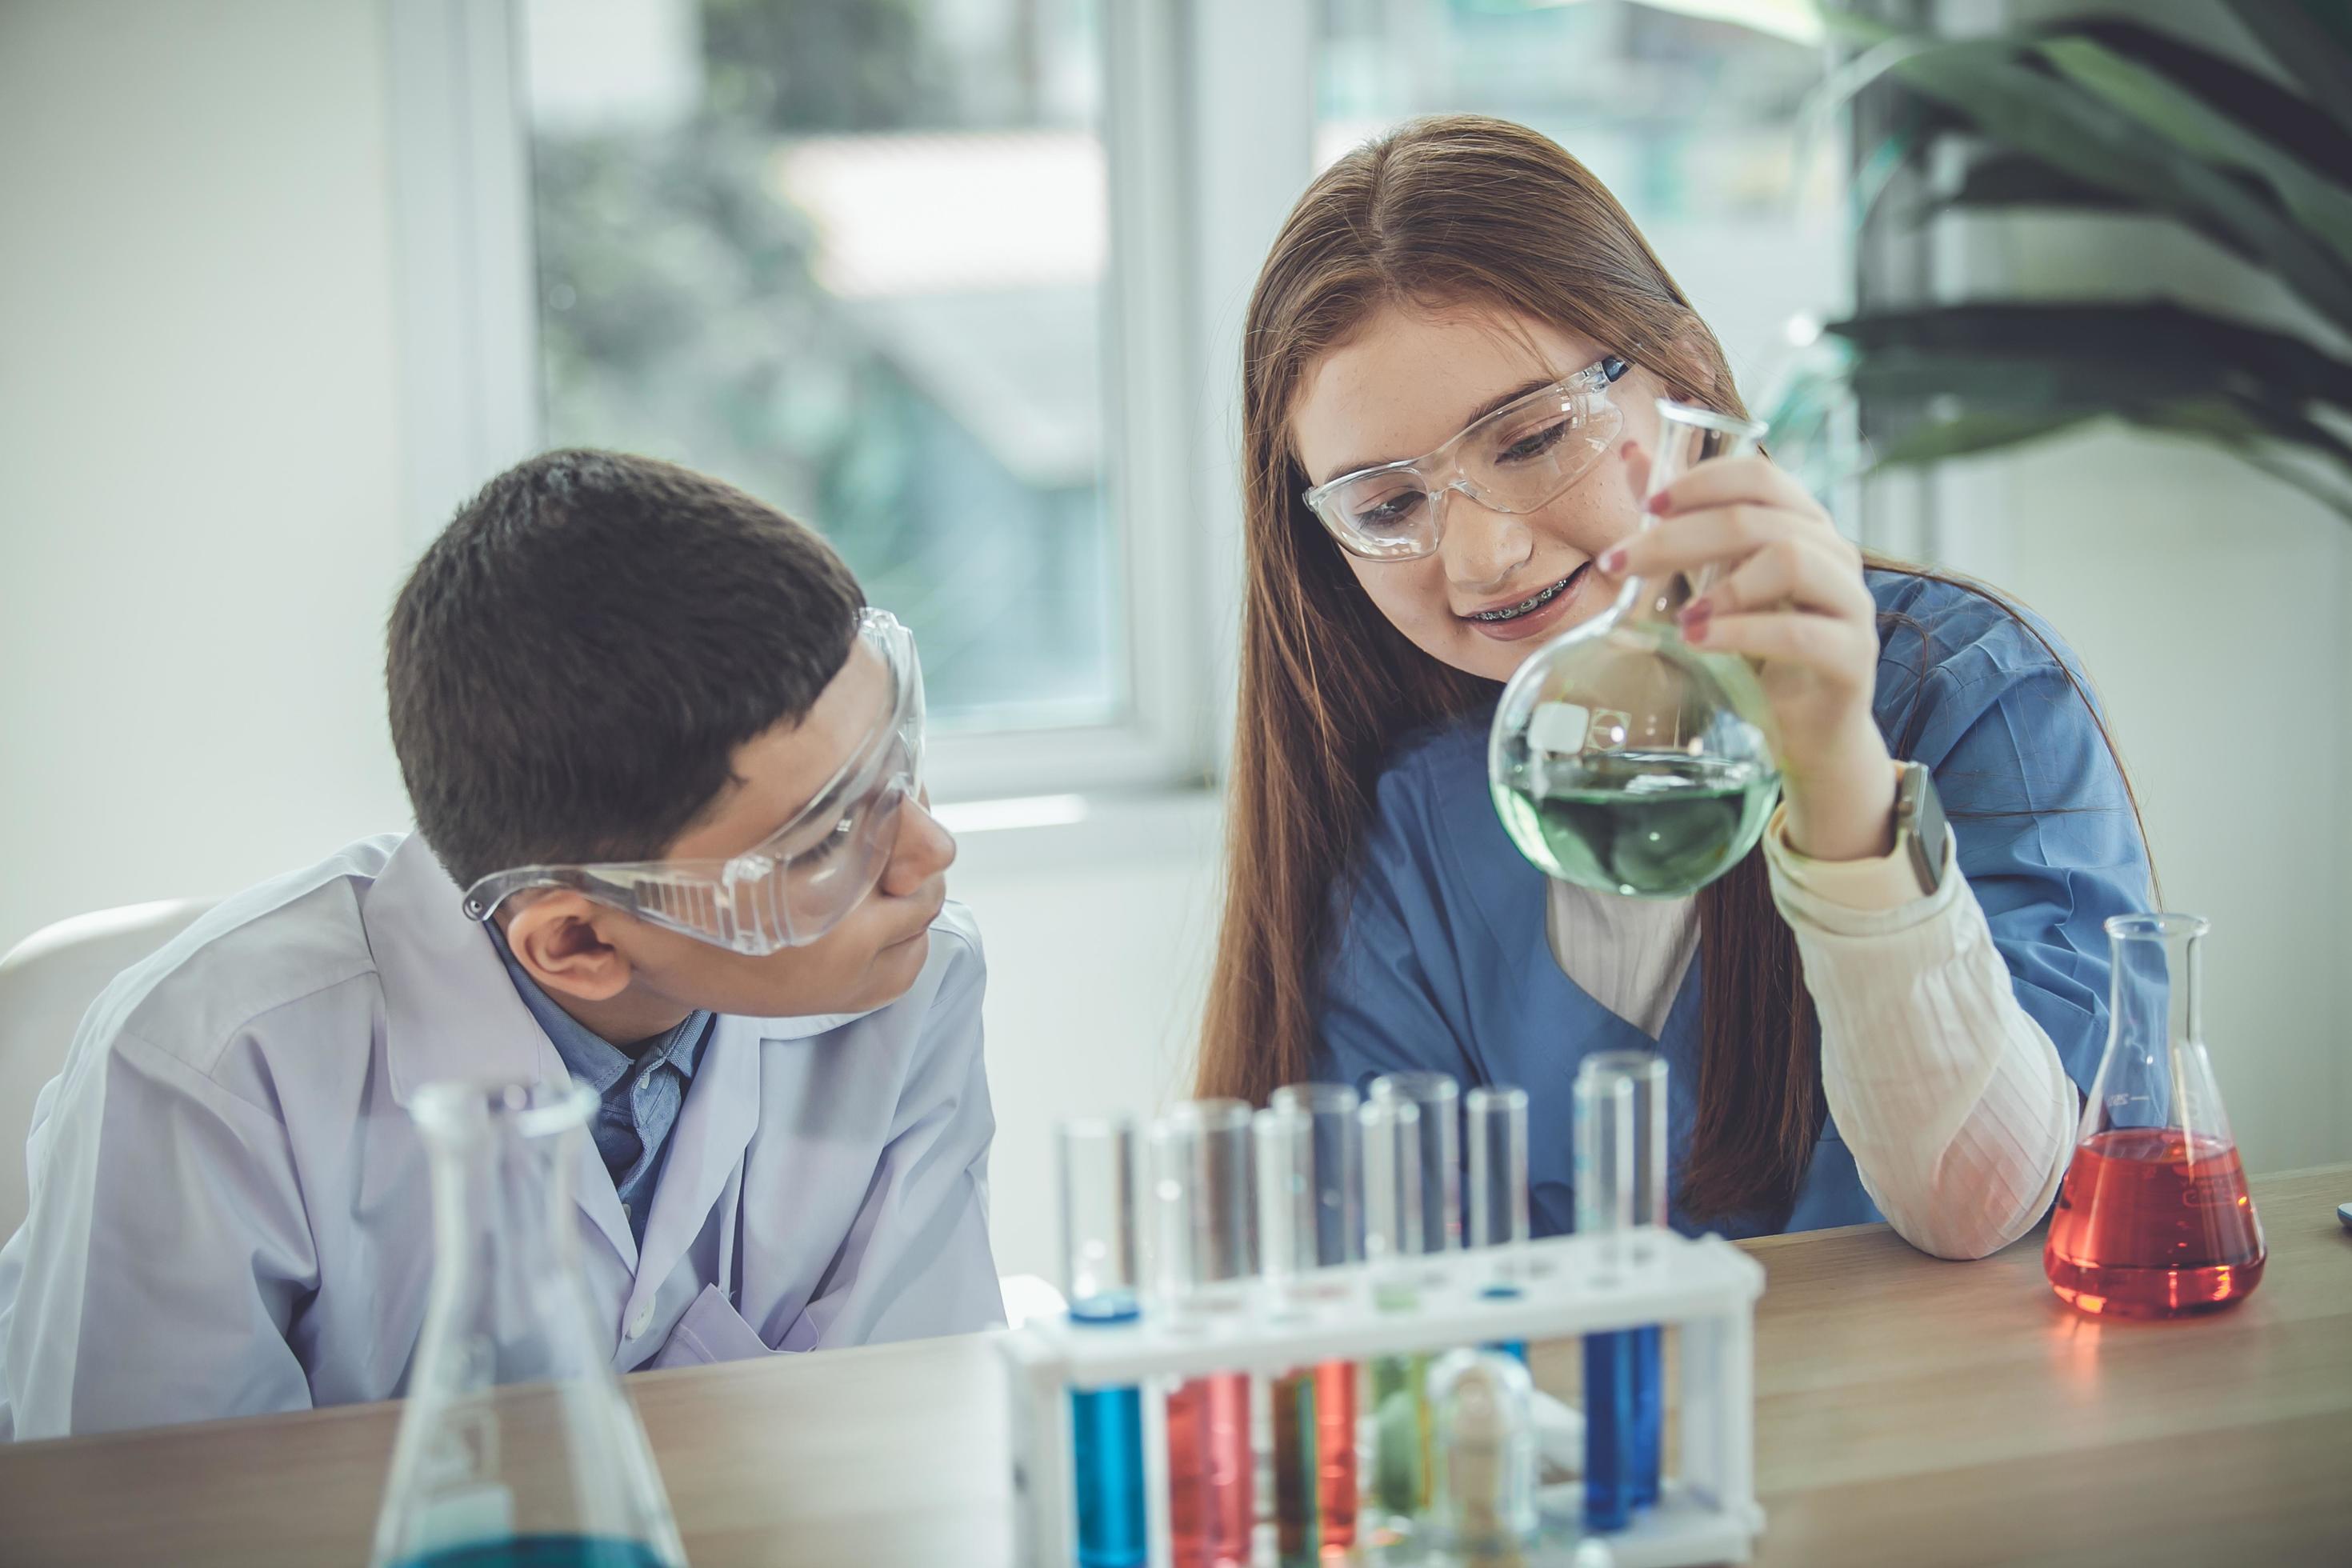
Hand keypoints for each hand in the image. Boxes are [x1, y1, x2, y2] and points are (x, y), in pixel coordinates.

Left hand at [1601, 444, 1895, 862]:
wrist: (1802, 732)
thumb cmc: (1755, 651)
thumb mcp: (1709, 581)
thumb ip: (1680, 524)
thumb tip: (1632, 457)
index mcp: (1801, 525)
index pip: (1759, 476)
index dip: (1701, 481)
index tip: (1646, 506)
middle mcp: (1834, 553)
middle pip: (1759, 518)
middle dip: (1680, 536)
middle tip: (1621, 564)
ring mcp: (1850, 603)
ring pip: (1791, 559)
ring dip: (1722, 585)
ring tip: (1678, 616)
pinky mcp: (1854, 656)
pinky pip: (1800, 632)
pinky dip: (1742, 632)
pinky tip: (1700, 641)